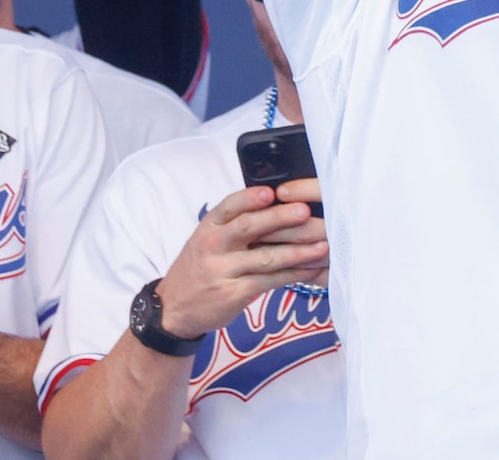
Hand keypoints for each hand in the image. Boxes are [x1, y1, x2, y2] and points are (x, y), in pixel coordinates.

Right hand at [154, 182, 329, 339]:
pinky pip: (270, 282)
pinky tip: (311, 269)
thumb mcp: (206, 239)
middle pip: (248, 228)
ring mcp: (223, 271)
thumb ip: (233, 225)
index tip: (271, 192)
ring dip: (298, 250)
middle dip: (280, 218)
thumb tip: (276, 206)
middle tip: (305, 211)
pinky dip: (294, 274)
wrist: (176, 308)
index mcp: (208, 227)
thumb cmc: (199, 267)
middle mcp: (213, 246)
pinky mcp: (235, 294)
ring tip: (323, 244)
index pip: (228, 206)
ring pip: (265, 258)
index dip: (249, 198)